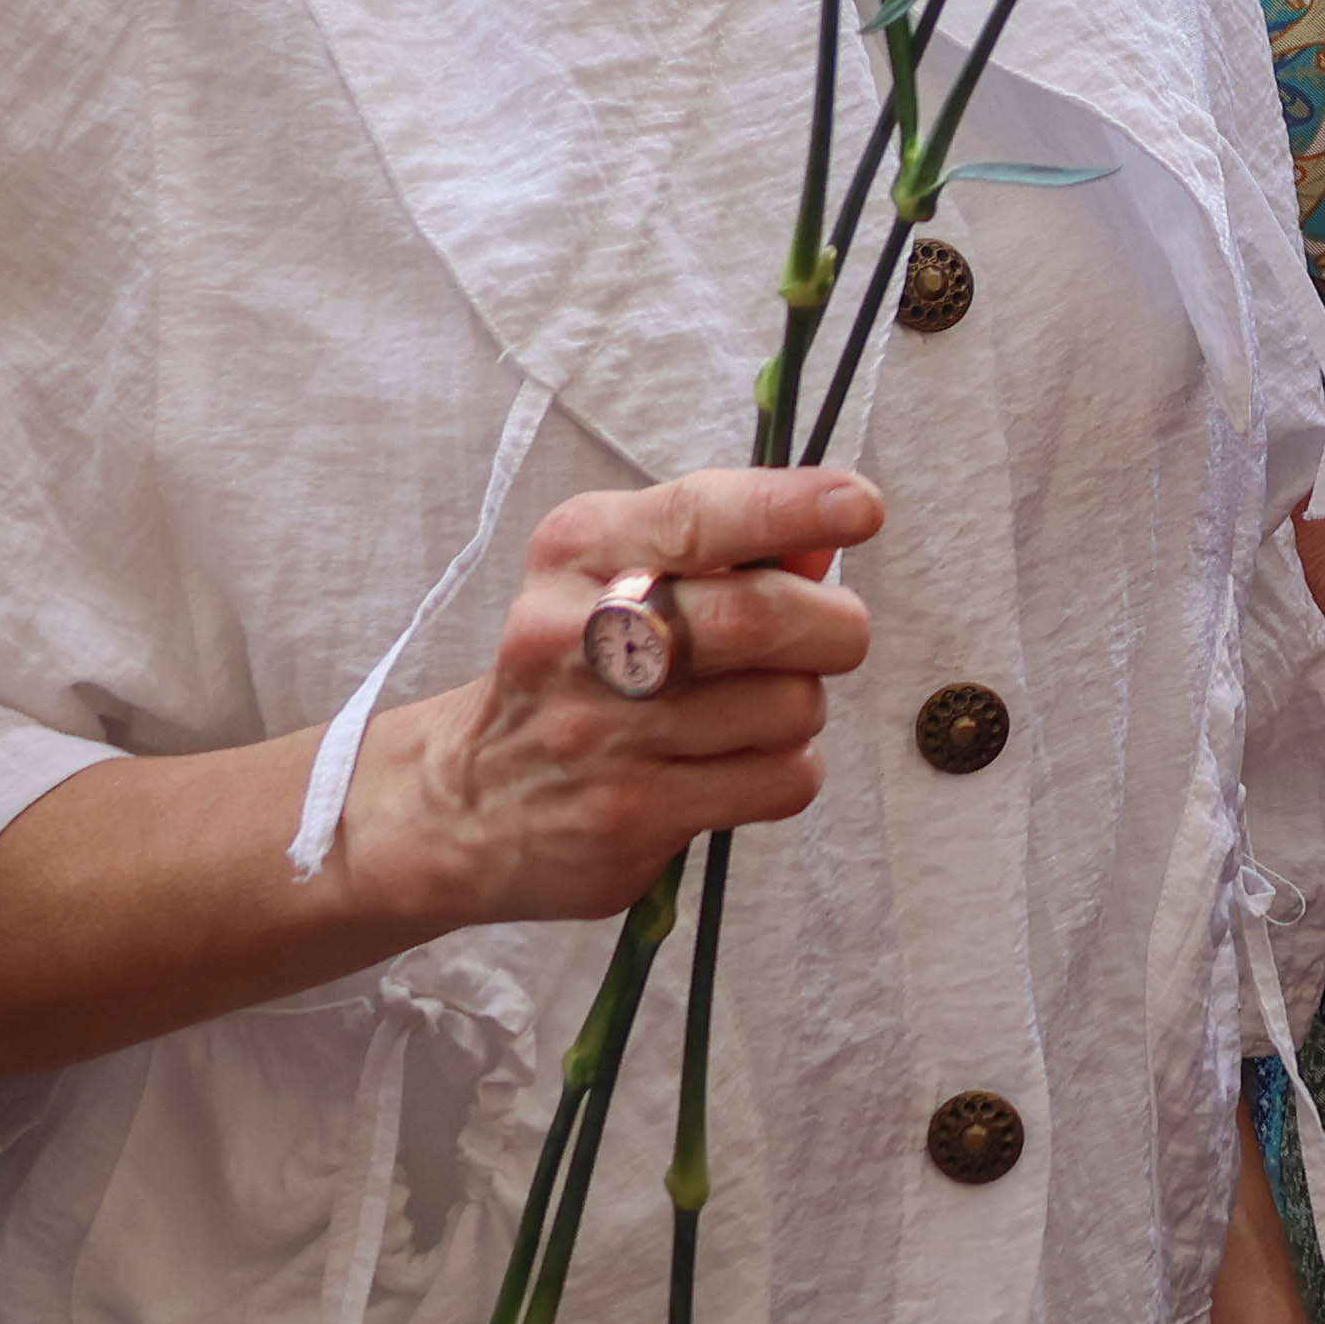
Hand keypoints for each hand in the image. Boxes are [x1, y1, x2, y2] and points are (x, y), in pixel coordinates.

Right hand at [353, 468, 881, 932]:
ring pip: (788, 706)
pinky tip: (734, 766)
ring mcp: (602, 733)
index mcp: (580, 550)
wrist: (463, 799)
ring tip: (748, 712)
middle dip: (831, 624)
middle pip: (760, 618)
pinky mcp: (632, 815)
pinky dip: (787, 770)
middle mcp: (581, 635)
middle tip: (833, 634)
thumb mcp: (615, 571)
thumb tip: (829, 544)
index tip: (860, 507)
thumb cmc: (573, 666)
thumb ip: (723, 548)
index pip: (700, 516)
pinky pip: (780, 780)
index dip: (793, 509)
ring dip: (799, 708)